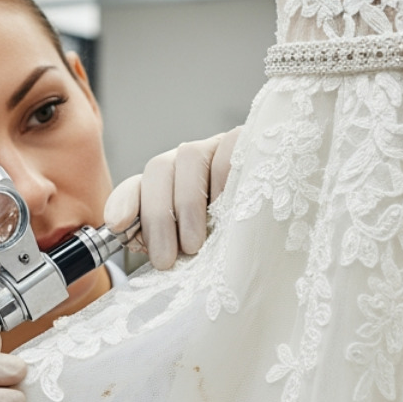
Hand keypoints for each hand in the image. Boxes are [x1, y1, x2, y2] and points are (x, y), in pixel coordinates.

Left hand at [103, 127, 240, 269]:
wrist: (286, 232)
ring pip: (189, 158)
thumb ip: (166, 244)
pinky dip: (224, 180)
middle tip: (166, 259)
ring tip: (196, 244)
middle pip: (159, 169)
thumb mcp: (195, 249)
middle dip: (157, 217)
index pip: (138, 184)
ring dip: (187, 205)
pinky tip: (229, 211)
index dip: (124, 201)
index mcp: (171, 186)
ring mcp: (219, 148)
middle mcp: (190, 162)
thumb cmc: (235, 242)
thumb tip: (136, 243)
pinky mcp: (250, 142)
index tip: (116, 225)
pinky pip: (229, 150)